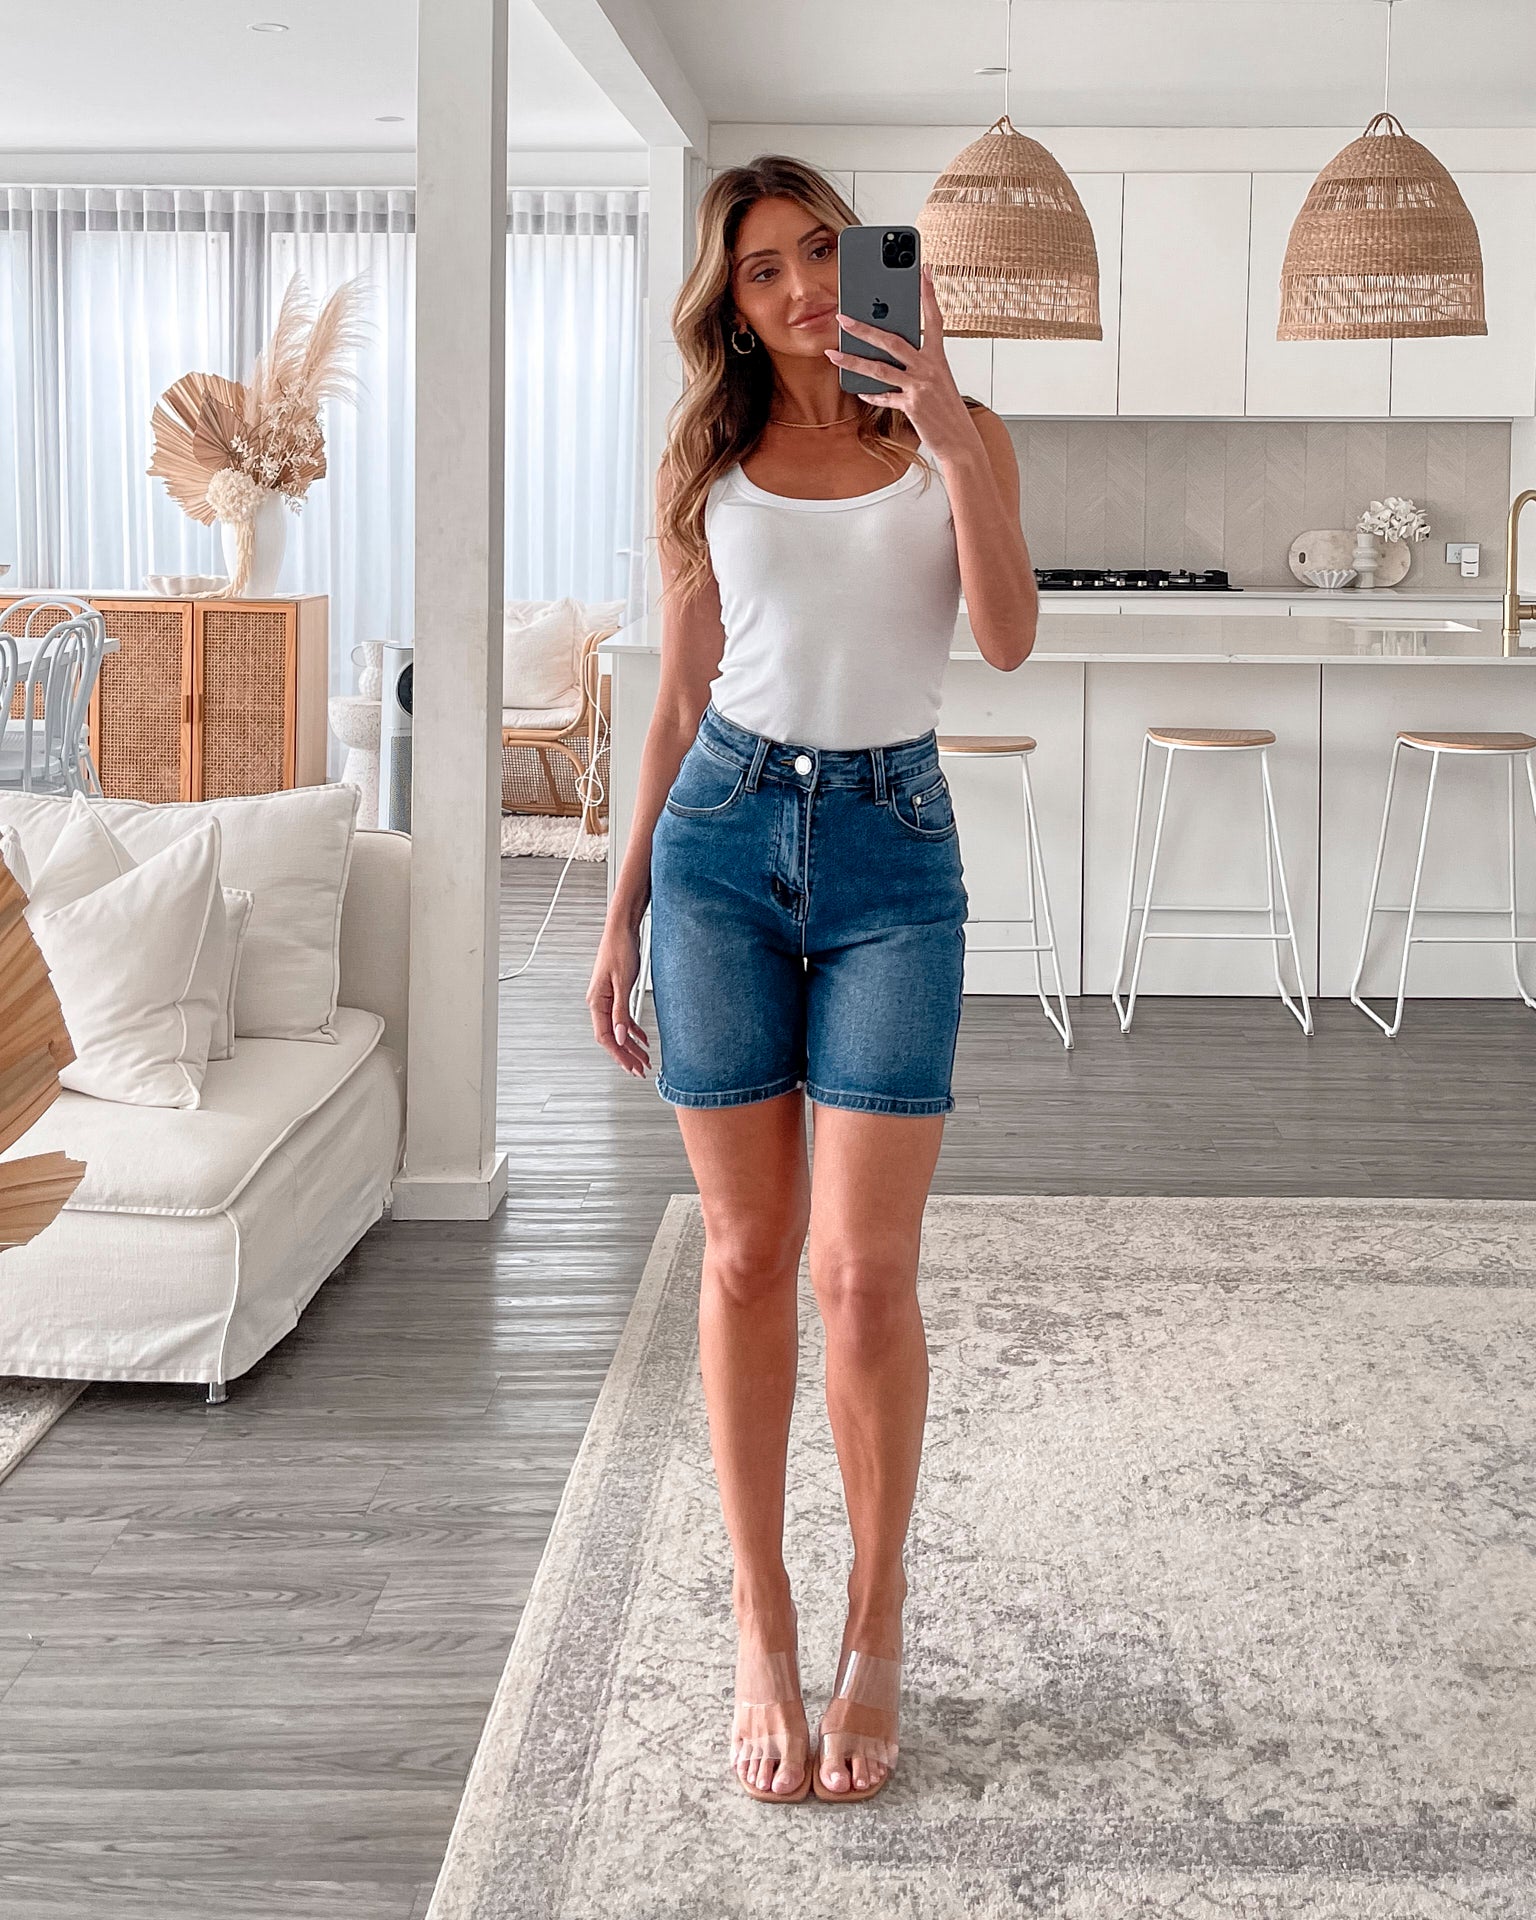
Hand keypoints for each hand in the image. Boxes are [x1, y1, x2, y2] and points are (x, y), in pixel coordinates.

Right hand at [587, 922, 650, 1077]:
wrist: (622, 930)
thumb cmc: (619, 949)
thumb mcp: (623, 983)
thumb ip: (621, 1012)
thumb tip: (619, 1036)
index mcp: (596, 1001)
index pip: (604, 1036)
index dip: (618, 1054)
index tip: (631, 1067)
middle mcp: (599, 1002)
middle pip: (611, 1037)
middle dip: (626, 1055)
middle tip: (640, 1069)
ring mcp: (607, 998)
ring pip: (617, 1029)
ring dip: (630, 1045)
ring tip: (644, 1058)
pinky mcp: (616, 993)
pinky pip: (622, 1017)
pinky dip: (632, 1030)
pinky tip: (642, 1038)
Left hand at [826, 265, 978, 461]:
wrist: (961, 441)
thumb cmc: (947, 410)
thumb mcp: (938, 380)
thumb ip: (918, 363)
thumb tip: (892, 351)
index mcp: (938, 357)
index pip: (934, 318)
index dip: (928, 294)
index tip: (923, 270)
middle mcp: (929, 368)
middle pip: (892, 340)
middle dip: (864, 328)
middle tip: (842, 317)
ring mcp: (919, 387)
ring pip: (879, 369)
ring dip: (852, 361)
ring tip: (833, 354)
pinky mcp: (911, 406)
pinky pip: (884, 397)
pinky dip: (871, 394)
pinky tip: (859, 390)